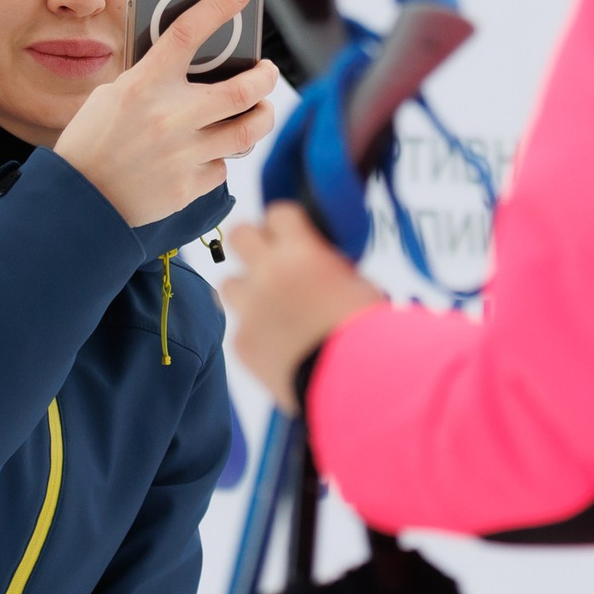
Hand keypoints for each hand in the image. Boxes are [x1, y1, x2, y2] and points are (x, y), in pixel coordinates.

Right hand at [53, 0, 281, 227]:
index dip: (218, 7)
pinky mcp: (188, 186)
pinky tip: (210, 152)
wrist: (78, 200)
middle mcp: (169, 117)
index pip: (188, 33)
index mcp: (144, 86)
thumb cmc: (91, 142)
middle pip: (243, 89)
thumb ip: (152, 79)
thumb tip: (190, 64)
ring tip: (261, 108)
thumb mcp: (112, 95)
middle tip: (267, 71)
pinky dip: (220, 156)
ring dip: (263, 115)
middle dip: (266, 76)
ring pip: (249, 130)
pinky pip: (222, 166)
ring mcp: (182, 153)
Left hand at [222, 202, 385, 412]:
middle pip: (239, 234)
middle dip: (254, 243)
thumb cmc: (366, 328)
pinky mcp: (243, 344)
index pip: (278, 213)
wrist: (354, 380)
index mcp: (301, 251)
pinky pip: (240, 328)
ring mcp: (250, 310)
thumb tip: (320, 264)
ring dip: (246, 289)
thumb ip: (328, 265)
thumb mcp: (358, 282)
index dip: (286, 223)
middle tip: (272, 260)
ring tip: (271, 306)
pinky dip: (256, 332)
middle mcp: (268, 273)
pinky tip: (278, 345)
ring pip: (228, 283)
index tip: (295, 234)